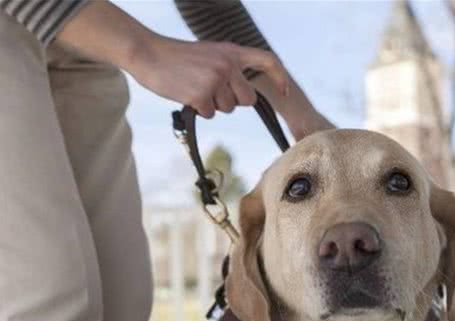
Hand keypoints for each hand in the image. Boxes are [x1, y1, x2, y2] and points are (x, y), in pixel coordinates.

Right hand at [127, 37, 288, 117]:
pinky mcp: (201, 94)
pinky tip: (186, 94)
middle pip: (247, 99)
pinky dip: (198, 109)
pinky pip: (210, 114)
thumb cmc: (178, 58)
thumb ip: (230, 69)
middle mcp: (228, 64)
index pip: (268, 60)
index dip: (280, 77)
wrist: (148, 53)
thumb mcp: (211, 54)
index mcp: (232, 52)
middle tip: (211, 90)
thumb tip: (246, 97)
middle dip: (232, 101)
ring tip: (193, 87)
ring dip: (212, 105)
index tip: (285, 92)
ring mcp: (215, 79)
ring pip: (227, 109)